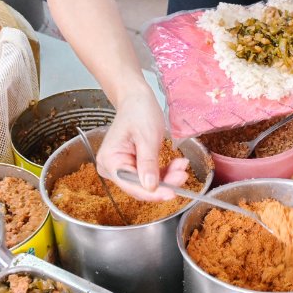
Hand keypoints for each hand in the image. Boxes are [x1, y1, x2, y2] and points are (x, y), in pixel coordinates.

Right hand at [96, 86, 189, 201]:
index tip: (172, 193)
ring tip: (182, 166)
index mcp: (109, 161)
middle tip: (183, 175)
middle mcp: (112, 168)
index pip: (131, 185)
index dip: (152, 193)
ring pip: (148, 184)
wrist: (137, 99)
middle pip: (140, 187)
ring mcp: (123, 168)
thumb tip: (151, 187)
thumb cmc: (138, 111)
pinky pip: (151, 177)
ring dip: (167, 178)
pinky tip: (177, 164)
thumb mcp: (147, 136)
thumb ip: (148, 163)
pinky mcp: (133, 167)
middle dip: (163, 184)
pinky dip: (165, 173)